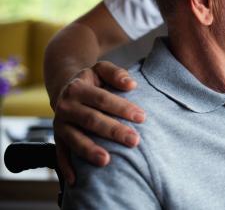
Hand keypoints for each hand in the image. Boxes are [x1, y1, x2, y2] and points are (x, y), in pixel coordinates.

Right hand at [53, 61, 145, 184]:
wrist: (65, 87)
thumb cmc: (92, 80)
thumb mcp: (101, 69)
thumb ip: (116, 73)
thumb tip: (131, 84)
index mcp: (78, 88)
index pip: (103, 99)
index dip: (122, 108)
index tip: (142, 117)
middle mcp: (66, 106)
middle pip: (91, 120)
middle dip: (113, 131)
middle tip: (134, 141)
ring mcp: (60, 124)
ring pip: (75, 139)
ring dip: (90, 150)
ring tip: (107, 160)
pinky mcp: (57, 138)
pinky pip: (60, 154)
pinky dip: (66, 167)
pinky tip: (76, 180)